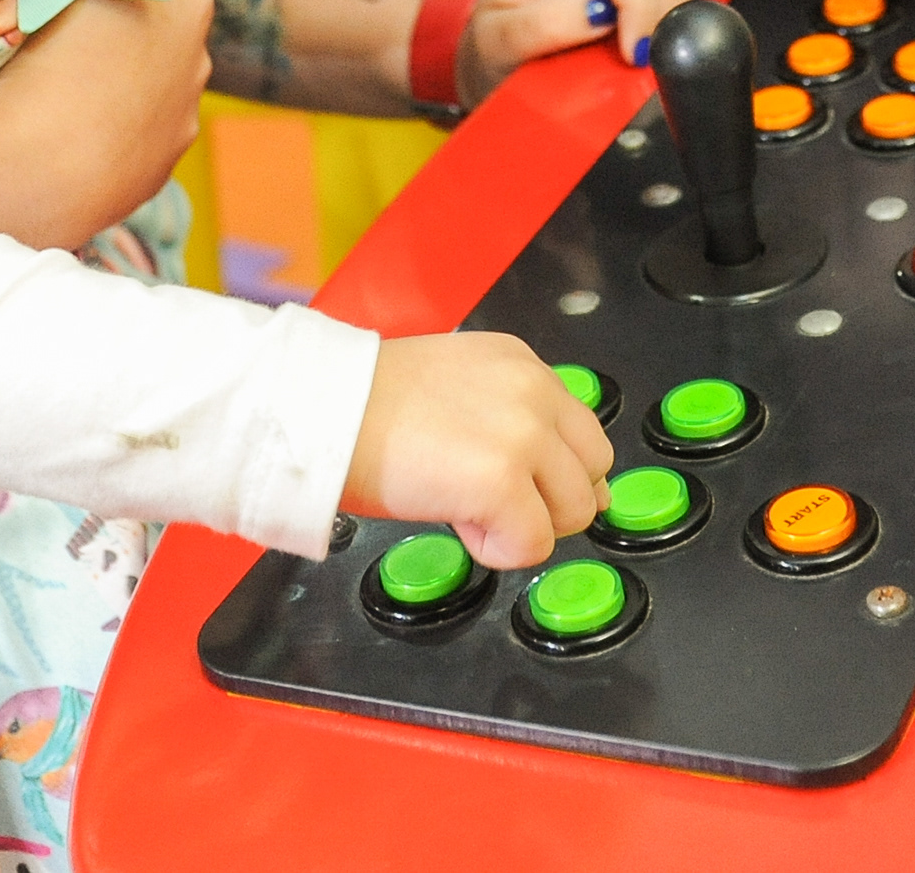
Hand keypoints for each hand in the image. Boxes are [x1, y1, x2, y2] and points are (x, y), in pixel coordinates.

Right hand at [0, 0, 211, 246]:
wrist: (35, 174)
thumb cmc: (52, 63)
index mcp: (187, 1)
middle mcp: (199, 56)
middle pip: (162, 4)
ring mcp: (184, 115)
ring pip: (154, 66)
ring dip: (123, 58)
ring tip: (70, 67)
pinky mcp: (161, 162)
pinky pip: (140, 120)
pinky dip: (117, 112)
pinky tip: (79, 116)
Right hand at [345, 331, 611, 568]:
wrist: (320, 413)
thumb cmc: (366, 407)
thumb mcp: (457, 390)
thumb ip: (517, 423)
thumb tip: (579, 487)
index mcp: (521, 364)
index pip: (581, 432)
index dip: (547, 471)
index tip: (509, 480)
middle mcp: (533, 390)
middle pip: (594, 471)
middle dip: (550, 500)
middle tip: (489, 500)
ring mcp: (523, 434)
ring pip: (574, 512)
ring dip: (525, 525)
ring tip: (466, 505)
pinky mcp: (503, 481)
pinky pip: (533, 545)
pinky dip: (496, 550)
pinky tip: (456, 521)